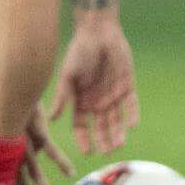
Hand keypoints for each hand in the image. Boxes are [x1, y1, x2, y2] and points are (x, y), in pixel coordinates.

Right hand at [19, 16, 138, 184]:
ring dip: (118, 131)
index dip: (84, 139)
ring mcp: (113, 94)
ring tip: (120, 143)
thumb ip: (63, 97)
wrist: (98, 32)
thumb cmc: (79, 51)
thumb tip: (51, 119)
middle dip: (104, 140)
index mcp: (80, 101)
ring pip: (116, 119)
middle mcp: (97, 102)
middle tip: (107, 152)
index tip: (87, 152)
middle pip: (100, 127)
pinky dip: (132, 114)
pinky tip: (133, 125)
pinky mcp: (127, 85)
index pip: (81, 126)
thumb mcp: (68, 75)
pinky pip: (131, 104)